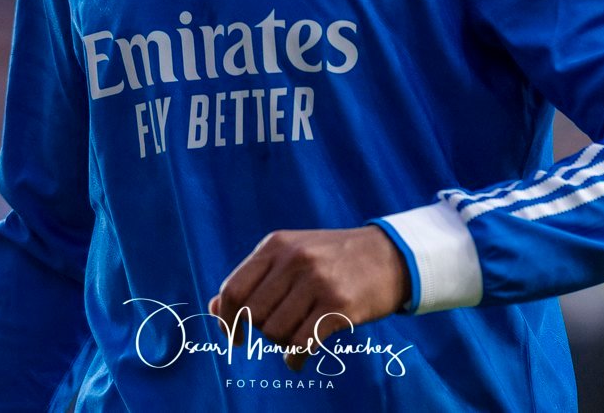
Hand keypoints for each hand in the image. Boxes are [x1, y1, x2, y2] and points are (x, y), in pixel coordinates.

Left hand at [207, 224, 410, 371]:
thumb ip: (254, 277)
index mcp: (277, 244)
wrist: (391, 255)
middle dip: (260, 331)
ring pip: (275, 333)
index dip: (226, 319)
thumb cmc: (334, 258)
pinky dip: (295, 359)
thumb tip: (212, 307)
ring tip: (296, 336)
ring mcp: (318, 283)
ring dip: (281, 344)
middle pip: (253, 315)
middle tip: (278, 330)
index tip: (233, 336)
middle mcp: (295, 260)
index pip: (233, 289)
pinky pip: (301, 345)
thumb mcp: (292, 253)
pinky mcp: (339, 307)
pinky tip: (299, 358)